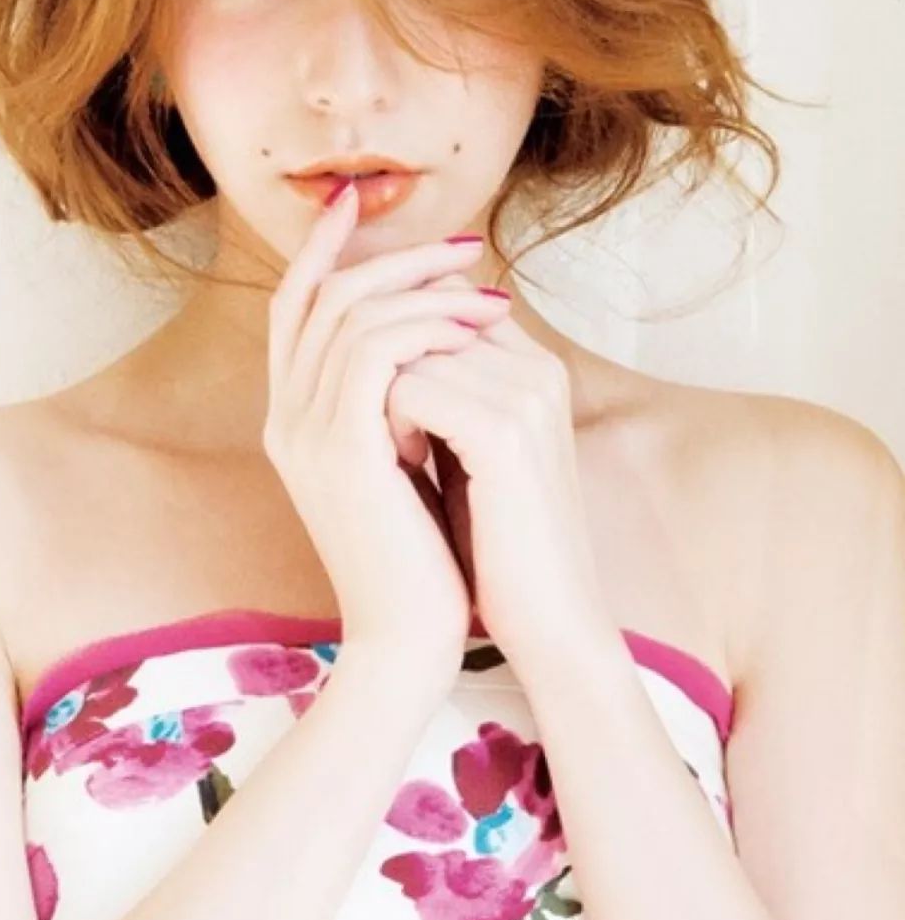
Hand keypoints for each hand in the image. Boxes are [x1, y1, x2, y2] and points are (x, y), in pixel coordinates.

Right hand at [262, 183, 513, 691]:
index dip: (325, 251)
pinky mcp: (340, 450)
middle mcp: (286, 419)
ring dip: (422, 290)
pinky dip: (425, 327)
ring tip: (487, 293)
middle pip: (318, 297)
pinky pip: (373, 352)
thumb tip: (438, 329)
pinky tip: (476, 329)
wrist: (412, 636)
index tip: (364, 203)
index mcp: (296, 420)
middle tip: (461, 247)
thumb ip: (398, 399)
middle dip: (389, 258)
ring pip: (347, 314)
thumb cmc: (424, 555)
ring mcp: (305, 434)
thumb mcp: (405, 461)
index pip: (295, 309)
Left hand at [384, 285, 622, 678]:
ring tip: (389, 452)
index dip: (390, 334)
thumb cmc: (496, 545)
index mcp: (532, 365)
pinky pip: (407, 386)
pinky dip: (386, 423)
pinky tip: (397, 464)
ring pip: (405, 345)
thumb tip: (371, 346)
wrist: (548, 621)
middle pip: (420, 311)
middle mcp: (536, 365)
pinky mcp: (505, 431)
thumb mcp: (463, 451)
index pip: (441, 297)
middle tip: (376, 432)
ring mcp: (526, 393)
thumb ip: (439, 392)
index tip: (373, 398)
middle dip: (378, 364)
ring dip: (376, 393)